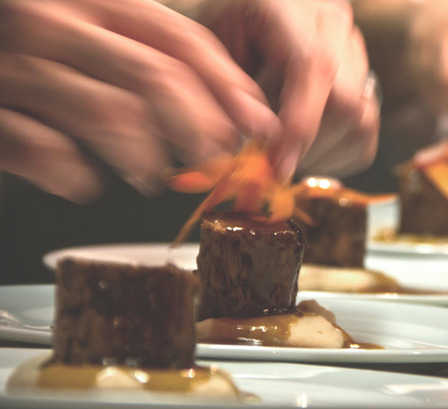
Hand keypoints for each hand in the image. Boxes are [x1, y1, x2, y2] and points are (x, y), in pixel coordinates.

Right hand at [0, 0, 280, 201]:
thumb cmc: (34, 56)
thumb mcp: (91, 33)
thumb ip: (150, 56)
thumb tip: (236, 110)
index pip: (179, 39)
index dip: (228, 86)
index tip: (256, 124)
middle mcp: (52, 21)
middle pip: (155, 76)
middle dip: (199, 128)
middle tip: (212, 159)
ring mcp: (14, 65)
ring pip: (110, 115)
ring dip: (146, 157)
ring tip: (151, 174)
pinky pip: (46, 151)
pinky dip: (76, 175)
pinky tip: (86, 181)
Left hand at [190, 0, 379, 179]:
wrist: (237, 23)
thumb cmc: (217, 39)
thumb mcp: (206, 57)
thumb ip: (231, 95)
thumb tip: (264, 137)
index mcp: (290, 8)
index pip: (315, 67)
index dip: (301, 124)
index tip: (278, 164)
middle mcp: (333, 24)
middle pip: (346, 101)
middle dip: (309, 145)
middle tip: (273, 163)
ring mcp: (353, 50)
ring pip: (362, 120)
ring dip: (324, 153)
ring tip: (287, 156)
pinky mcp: (363, 77)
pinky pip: (366, 130)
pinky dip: (338, 153)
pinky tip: (306, 151)